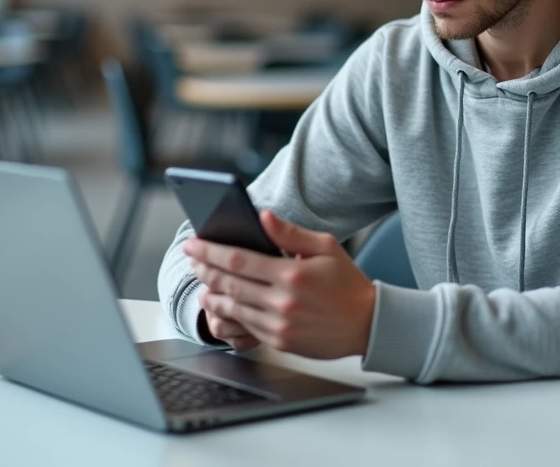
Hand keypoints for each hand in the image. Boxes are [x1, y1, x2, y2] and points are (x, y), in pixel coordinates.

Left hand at [184, 211, 376, 359]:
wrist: (367, 324)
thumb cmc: (347, 283)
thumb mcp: (325, 247)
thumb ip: (290, 233)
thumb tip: (263, 217)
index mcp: (292, 275)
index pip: (238, 260)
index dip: (211, 251)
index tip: (194, 244)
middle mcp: (282, 302)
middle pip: (229, 284)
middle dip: (205, 270)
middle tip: (192, 259)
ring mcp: (279, 325)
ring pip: (233, 308)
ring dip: (212, 295)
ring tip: (201, 284)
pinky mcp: (280, 342)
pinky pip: (246, 327)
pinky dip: (229, 315)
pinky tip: (223, 304)